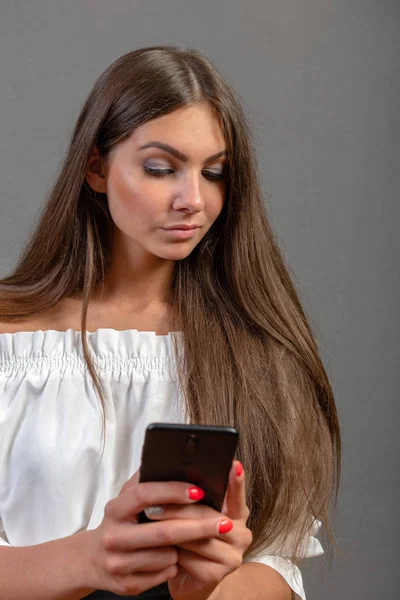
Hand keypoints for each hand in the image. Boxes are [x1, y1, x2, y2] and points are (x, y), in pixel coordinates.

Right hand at [84, 471, 231, 595]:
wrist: (92, 559)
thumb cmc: (120, 521)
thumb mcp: (126, 497)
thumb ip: (146, 479)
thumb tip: (173, 459)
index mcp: (115, 509)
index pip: (144, 495)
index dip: (172, 491)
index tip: (199, 491)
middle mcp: (113, 536)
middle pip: (164, 532)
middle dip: (199, 526)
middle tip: (226, 523)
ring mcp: (118, 563)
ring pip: (167, 555)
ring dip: (184, 548)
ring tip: (185, 541)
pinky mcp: (127, 585)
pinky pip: (164, 574)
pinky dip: (174, 565)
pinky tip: (169, 557)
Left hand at [145, 461, 252, 599]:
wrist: (187, 579)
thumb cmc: (187, 541)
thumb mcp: (192, 516)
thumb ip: (192, 497)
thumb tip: (172, 470)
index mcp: (237, 513)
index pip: (237, 494)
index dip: (236, 481)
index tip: (234, 464)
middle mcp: (241, 533)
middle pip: (208, 515)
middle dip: (178, 508)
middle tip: (154, 501)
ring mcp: (232, 556)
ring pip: (198, 537)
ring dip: (171, 529)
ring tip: (149, 520)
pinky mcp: (217, 576)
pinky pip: (191, 560)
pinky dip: (172, 553)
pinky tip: (158, 547)